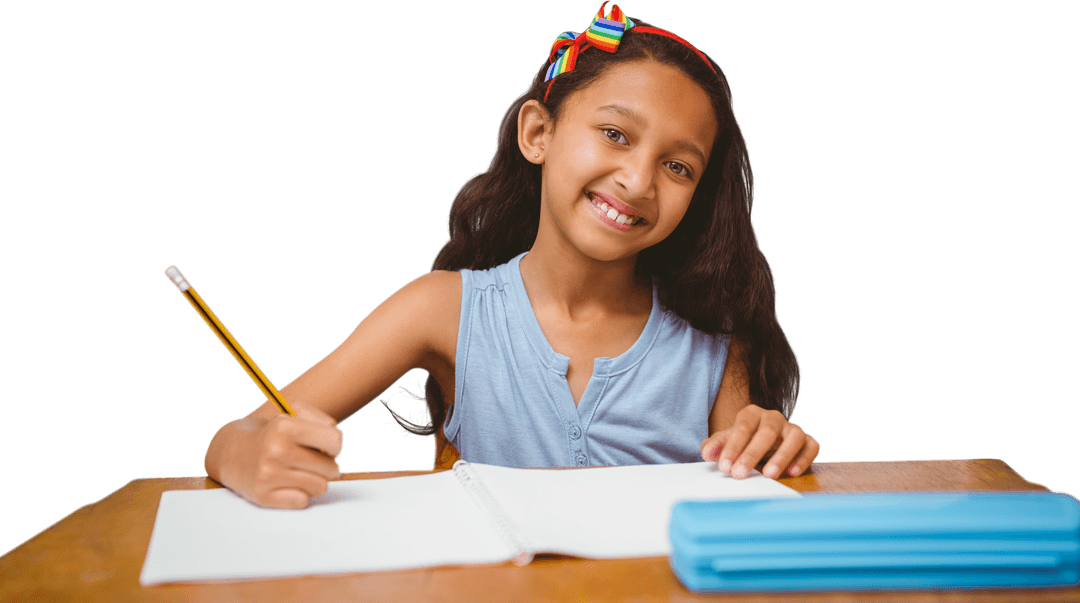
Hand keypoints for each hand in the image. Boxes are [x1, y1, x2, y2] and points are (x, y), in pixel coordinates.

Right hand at [214, 401, 344, 508]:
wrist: (232, 453)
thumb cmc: (273, 434)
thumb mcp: (293, 414)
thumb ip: (322, 422)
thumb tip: (335, 447)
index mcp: (284, 427)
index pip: (334, 440)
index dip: (335, 445)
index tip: (326, 447)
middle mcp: (276, 451)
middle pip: (331, 469)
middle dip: (326, 466)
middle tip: (310, 461)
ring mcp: (268, 475)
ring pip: (320, 487)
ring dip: (315, 481)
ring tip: (301, 472)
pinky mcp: (263, 496)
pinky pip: (303, 501)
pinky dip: (301, 495)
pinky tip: (289, 485)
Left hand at [700, 404, 818, 479]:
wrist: (761, 444)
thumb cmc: (742, 443)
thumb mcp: (725, 443)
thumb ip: (714, 446)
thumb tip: (708, 453)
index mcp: (752, 414)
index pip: (743, 427)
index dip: (733, 447)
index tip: (724, 467)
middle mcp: (774, 418)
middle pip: (767, 431)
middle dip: (752, 454)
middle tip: (740, 474)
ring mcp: (792, 428)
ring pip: (794, 436)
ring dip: (782, 456)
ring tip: (769, 475)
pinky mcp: (807, 441)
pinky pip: (811, 446)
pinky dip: (804, 458)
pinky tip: (792, 472)